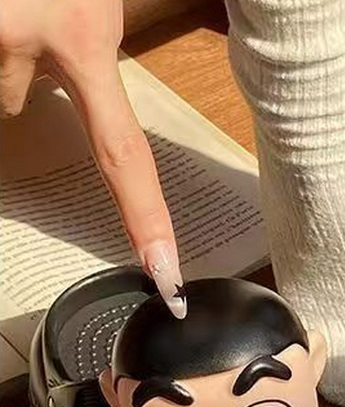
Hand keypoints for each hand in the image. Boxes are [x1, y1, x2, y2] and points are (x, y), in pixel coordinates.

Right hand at [0, 0, 184, 315]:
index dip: (144, 219)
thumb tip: (158, 43)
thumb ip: (113, 33)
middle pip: (11, 102)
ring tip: (16, 4)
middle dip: (15, 72)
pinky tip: (11, 8)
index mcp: (83, 35)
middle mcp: (22, 35)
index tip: (165, 278)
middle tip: (25, 15)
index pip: (123, 153)